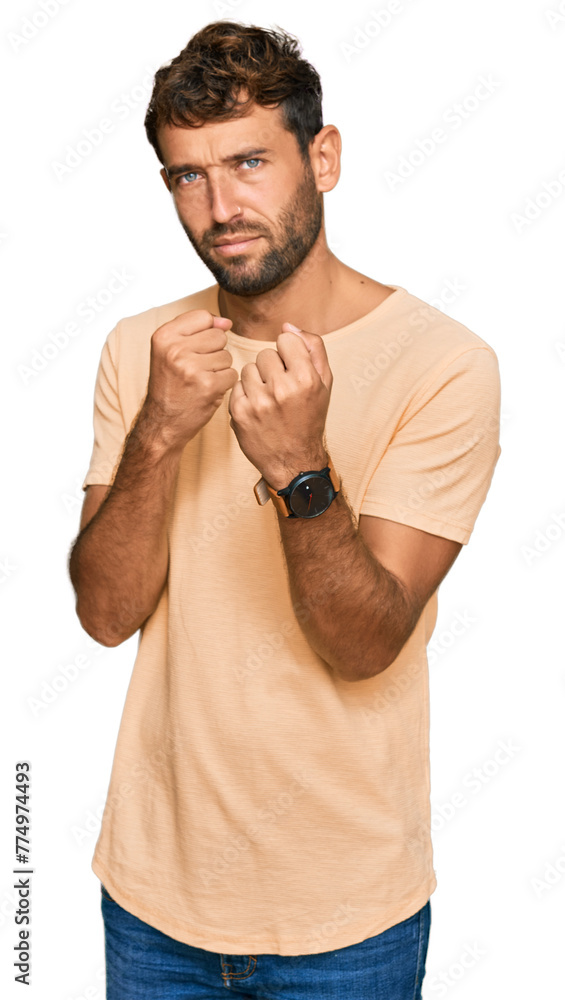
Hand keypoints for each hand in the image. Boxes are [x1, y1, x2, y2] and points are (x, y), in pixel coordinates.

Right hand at [142, 309, 237, 451]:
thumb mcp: (170, 351)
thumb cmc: (170, 385)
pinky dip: (224, 384)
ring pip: (227, 355)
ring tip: (200, 381)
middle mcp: (175, 349)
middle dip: (214, 352)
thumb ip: (196, 330)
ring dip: (219, 369)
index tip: (194, 350)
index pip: (202, 317)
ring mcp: (191, 368)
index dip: (206, 332)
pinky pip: (232, 374)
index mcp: (163, 336)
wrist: (163, 422)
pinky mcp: (208, 386)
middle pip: (218, 336)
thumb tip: (227, 322)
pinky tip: (208, 391)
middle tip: (196, 370)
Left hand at [228, 323, 332, 487]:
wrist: (294, 461)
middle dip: (271, 368)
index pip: (285, 339)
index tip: (291, 369)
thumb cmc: (310, 419)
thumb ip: (312, 348)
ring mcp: (259, 402)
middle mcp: (282, 389)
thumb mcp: (324, 383)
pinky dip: (245, 395)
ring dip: (256, 380)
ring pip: (248, 368)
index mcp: (306, 378)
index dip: (288, 353)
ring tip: (268, 398)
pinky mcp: (240, 413)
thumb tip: (288, 326)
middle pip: (265, 354)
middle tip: (280, 389)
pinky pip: (237, 386)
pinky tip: (257, 408)